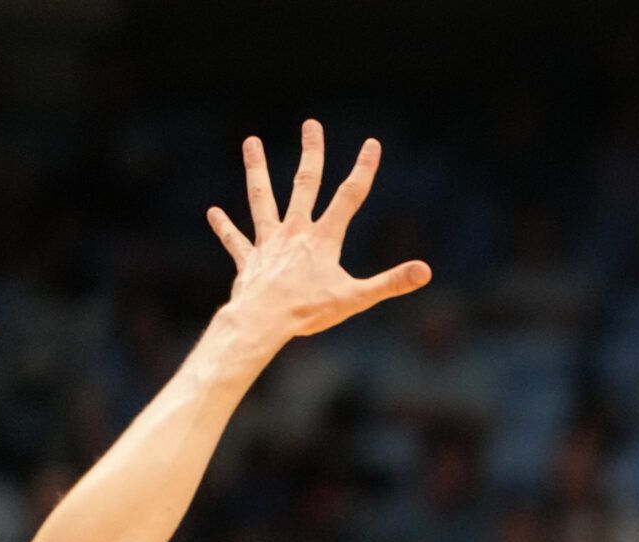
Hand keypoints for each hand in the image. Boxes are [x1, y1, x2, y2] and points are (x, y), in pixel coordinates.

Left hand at [207, 119, 430, 344]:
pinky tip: (213, 212)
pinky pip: (235, 241)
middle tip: (312, 124)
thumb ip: (391, 282)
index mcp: (323, 239)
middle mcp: (295, 232)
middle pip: (304, 184)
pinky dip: (224, 227)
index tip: (371, 144)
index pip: (349, 197)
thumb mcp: (356, 298)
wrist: (263, 320)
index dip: (363, 170)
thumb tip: (425, 271)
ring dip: (257, 170)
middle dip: (312, 153)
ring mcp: (269, 243)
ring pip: (262, 199)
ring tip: (251, 142)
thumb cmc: (309, 311)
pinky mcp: (249, 260)